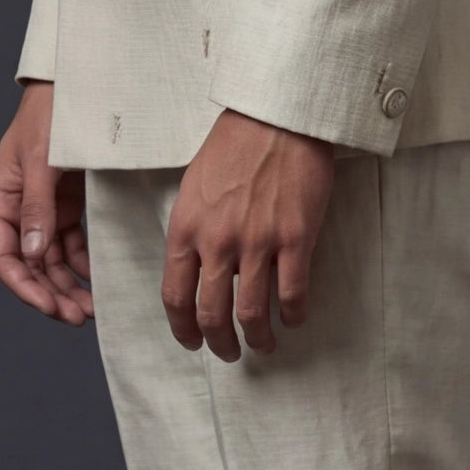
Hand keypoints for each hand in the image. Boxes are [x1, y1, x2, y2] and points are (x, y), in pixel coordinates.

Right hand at [0, 81, 91, 324]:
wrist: (79, 84)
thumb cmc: (52, 114)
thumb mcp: (42, 159)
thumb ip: (37, 206)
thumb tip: (34, 255)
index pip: (3, 257)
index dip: (24, 287)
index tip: (50, 308)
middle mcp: (17, 209)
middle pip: (28, 266)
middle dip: (50, 294)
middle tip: (79, 317)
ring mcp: (43, 208)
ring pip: (51, 261)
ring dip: (67, 286)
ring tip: (91, 309)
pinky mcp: (67, 204)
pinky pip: (71, 245)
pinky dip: (83, 265)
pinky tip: (98, 281)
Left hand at [162, 110, 335, 360]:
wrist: (277, 117)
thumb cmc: (234, 145)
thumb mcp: (194, 188)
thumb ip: (194, 230)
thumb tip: (198, 267)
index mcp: (186, 229)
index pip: (174, 296)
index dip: (183, 329)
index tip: (192, 341)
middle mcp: (217, 242)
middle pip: (211, 314)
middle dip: (219, 344)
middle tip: (228, 353)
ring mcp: (257, 242)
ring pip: (251, 313)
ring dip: (258, 339)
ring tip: (264, 344)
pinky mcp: (295, 238)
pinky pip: (292, 294)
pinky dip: (293, 316)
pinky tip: (294, 319)